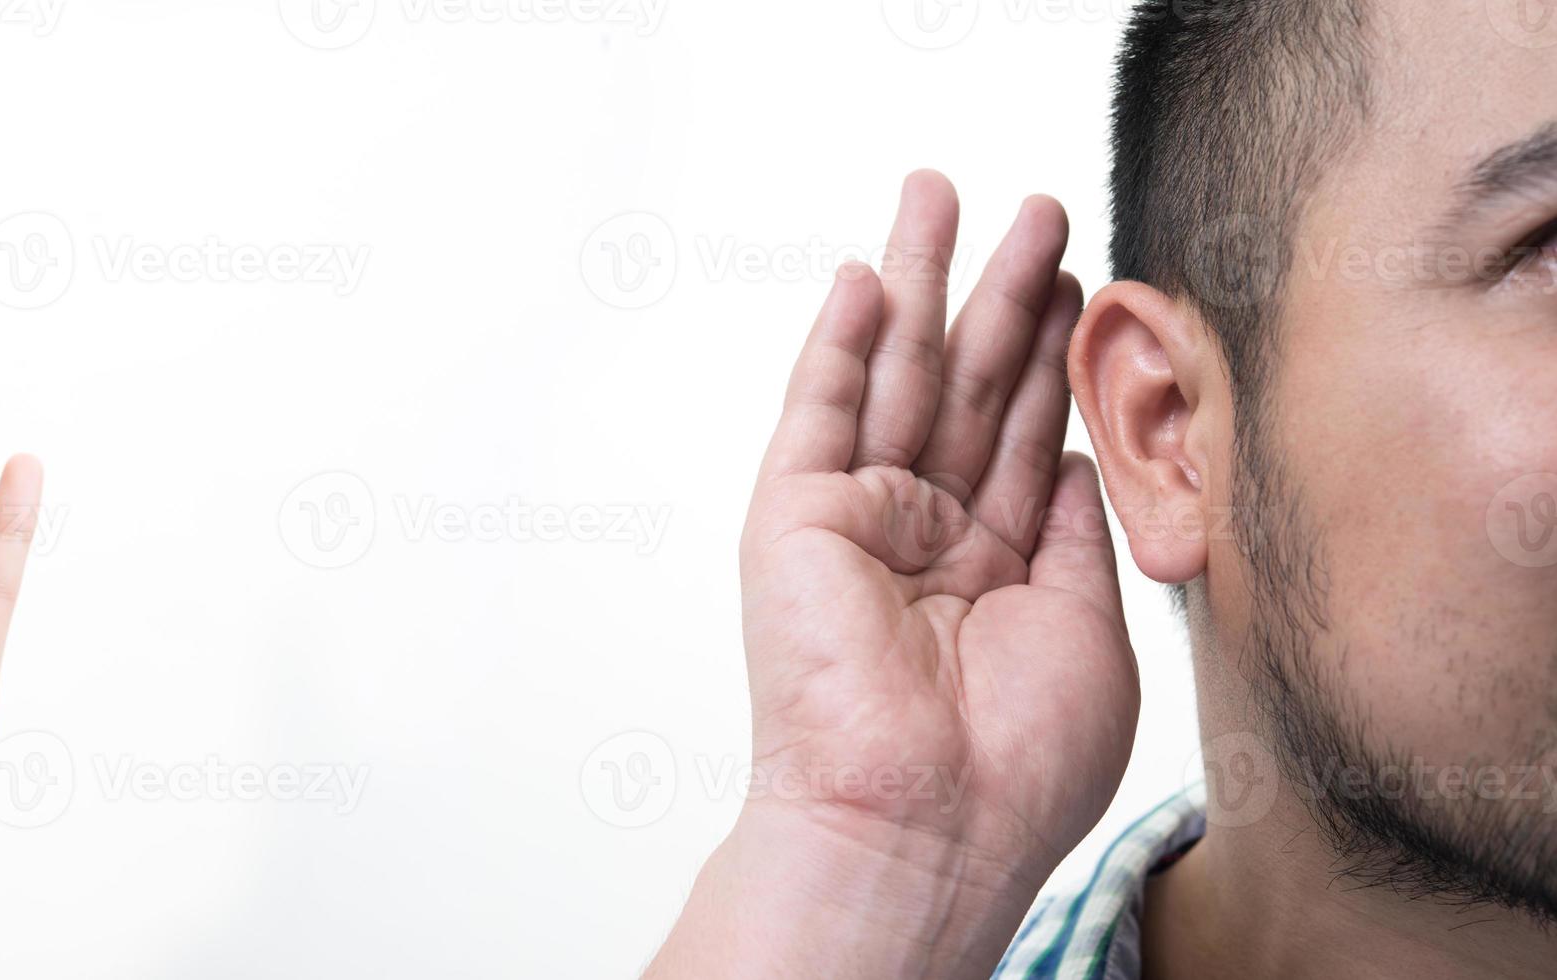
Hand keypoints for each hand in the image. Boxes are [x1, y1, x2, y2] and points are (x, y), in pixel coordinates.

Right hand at [649, 172, 1135, 978]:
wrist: (925, 823)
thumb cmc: (1014, 764)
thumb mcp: (1088, 632)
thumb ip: (1079, 535)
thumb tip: (1081, 456)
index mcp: (992, 573)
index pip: (1024, 439)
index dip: (1052, 356)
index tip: (1080, 278)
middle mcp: (920, 539)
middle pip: (964, 388)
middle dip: (996, 294)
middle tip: (1030, 206)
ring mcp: (855, 525)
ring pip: (894, 378)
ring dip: (919, 284)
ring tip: (943, 195)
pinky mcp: (794, 519)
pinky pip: (819, 412)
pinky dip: (837, 343)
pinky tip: (864, 278)